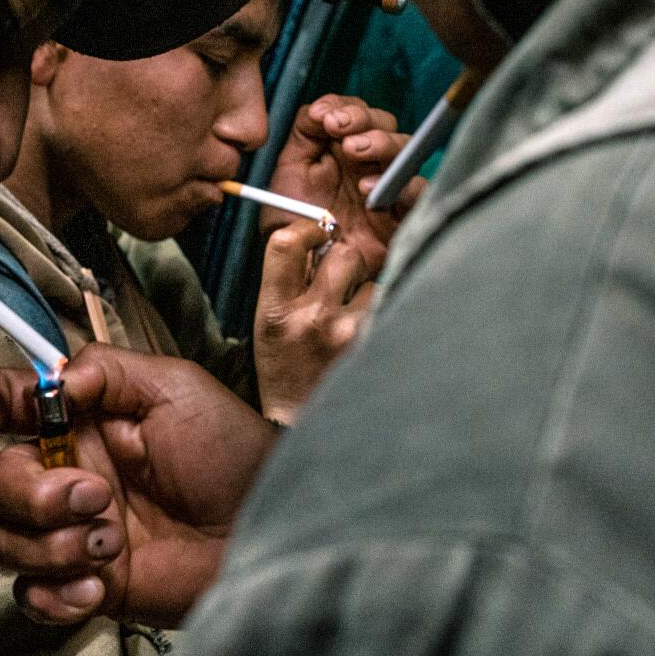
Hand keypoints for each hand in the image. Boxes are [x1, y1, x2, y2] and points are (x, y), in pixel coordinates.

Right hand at [0, 345, 276, 628]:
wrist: (268, 527)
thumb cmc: (231, 451)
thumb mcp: (175, 387)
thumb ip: (108, 370)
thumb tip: (54, 379)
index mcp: (80, 420)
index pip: (5, 404)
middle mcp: (66, 473)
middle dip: (29, 492)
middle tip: (96, 497)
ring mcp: (71, 532)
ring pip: (4, 540)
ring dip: (48, 544)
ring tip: (111, 544)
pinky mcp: (86, 584)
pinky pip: (30, 595)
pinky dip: (53, 594)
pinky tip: (97, 587)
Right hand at [253, 218, 371, 424]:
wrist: (303, 425)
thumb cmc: (285, 370)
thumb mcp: (269, 325)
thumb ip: (288, 281)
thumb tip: (317, 237)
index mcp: (274, 312)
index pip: (285, 245)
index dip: (306, 229)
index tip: (317, 232)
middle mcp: (310, 318)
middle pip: (342, 254)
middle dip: (345, 261)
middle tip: (340, 280)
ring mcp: (346, 333)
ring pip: (371, 282)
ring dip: (364, 293)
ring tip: (349, 320)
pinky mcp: (373, 345)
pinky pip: (385, 307)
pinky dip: (378, 315)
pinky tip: (364, 336)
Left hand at [267, 94, 426, 273]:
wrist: (298, 271)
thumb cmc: (293, 224)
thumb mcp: (288, 172)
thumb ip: (304, 134)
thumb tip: (319, 109)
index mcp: (343, 150)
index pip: (357, 114)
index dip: (345, 108)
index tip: (324, 117)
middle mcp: (371, 164)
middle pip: (386, 126)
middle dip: (364, 121)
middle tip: (339, 132)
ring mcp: (389, 188)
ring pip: (405, 151)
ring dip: (381, 143)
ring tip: (353, 151)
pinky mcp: (402, 216)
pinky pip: (417, 191)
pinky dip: (399, 183)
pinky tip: (370, 188)